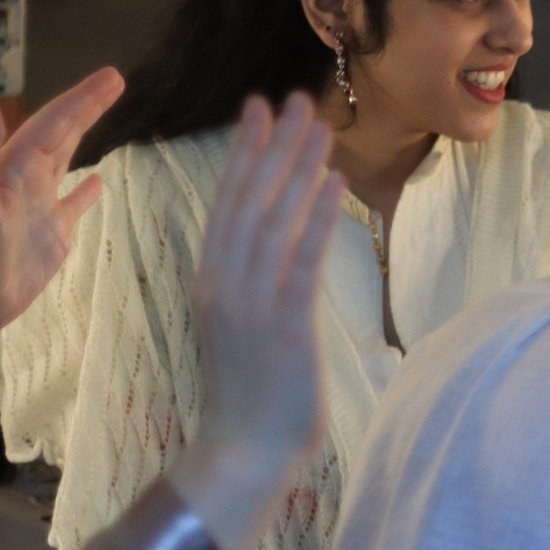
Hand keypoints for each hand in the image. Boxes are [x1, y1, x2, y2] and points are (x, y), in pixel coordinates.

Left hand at [0, 69, 123, 342]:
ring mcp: (41, 207)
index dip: (81, 101)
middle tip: (115, 80)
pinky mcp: (52, 234)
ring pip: (67, 159)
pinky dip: (87, 189)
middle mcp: (28, 181)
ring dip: (86, 134)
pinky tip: (99, 181)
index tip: (110, 79)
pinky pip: (73, 203)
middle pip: (62, 134)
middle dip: (87, 106)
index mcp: (14, 170)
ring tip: (106, 111)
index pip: (53, 125)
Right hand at [165, 95, 342, 549]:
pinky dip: (318, 218)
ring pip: (273, 218)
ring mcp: (252, 302)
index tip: (259, 112)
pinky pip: (302, 259)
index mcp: (213, 282)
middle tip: (293, 99)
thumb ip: (256, 287)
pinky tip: (336, 183)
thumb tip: (278, 250)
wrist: (244, 450)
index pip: (227, 204)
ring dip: (297, 168)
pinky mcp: (285, 324)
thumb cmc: (253, 397)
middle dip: (272, 146)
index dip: (244, 155)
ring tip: (319, 126)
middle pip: (247, 199)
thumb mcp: (248, 330)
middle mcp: (225, 283)